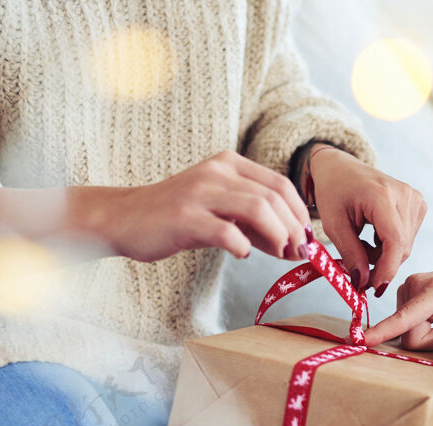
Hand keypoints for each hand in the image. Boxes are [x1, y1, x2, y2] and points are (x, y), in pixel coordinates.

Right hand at [89, 151, 310, 262]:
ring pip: (257, 209)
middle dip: (294, 229)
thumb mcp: (221, 211)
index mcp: (229, 164)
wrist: (124, 219)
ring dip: (278, 236)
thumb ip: (256, 223)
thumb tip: (297, 245)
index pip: (280, 185)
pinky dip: (242, 246)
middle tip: (298, 253)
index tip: (307, 241)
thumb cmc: (178, 218)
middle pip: (274, 197)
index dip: (301, 214)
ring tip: (280, 255)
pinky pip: (226, 232)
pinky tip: (241, 254)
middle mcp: (217, 172)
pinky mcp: (185, 218)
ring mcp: (200, 193)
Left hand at [308, 146, 425, 293]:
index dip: (387, 270)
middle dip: (380, 265)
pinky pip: (408, 237)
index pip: (395, 242)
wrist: (340, 168)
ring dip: (384, 255)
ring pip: (405, 246)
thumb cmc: (333, 192)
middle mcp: (405, 195)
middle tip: (357, 268)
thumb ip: (351, 254)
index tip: (374, 289)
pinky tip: (374, 235)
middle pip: (402, 247)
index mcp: (382, 196)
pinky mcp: (418, 204)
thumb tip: (363, 284)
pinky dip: (390, 245)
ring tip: (362, 243)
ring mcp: (415, 198)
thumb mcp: (334, 226)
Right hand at [364, 261, 432, 362]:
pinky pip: (407, 326)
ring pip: (407, 332)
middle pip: (410, 334)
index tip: (362, 340)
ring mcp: (410, 286)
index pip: (407, 316)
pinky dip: (426, 328)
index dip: (386, 330)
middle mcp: (418, 283)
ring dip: (430, 335)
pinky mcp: (406, 291)